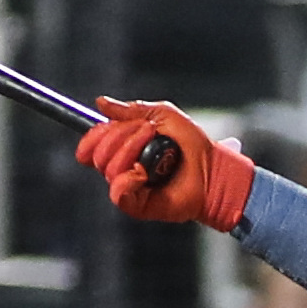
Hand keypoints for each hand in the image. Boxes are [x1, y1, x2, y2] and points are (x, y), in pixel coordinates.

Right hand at [76, 99, 249, 230]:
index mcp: (126, 148)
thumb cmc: (193, 145)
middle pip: (100, 154)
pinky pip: (117, 192)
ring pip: (109, 169)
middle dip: (121, 137)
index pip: (95, 144)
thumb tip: (101, 103)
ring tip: (157, 150)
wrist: (214, 169)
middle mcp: (124, 168)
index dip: (92, 136)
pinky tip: (143, 174)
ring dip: (131, 151)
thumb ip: (133, 109)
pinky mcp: (137, 205)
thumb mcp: (163, 115)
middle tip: (149, 132)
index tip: (100, 126)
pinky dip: (128, 179)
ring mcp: (130, 187)